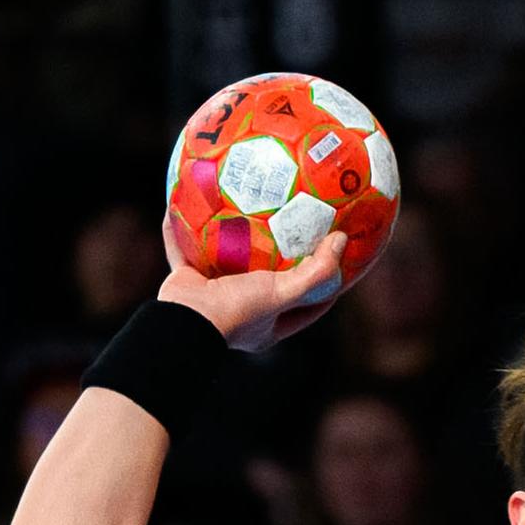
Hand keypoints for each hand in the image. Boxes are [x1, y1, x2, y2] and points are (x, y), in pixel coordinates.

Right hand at [155, 215, 349, 354]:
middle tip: (293, 220)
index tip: (337, 253)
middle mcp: (242, 310)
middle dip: (278, 251)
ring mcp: (212, 295)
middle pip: (267, 276)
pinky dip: (185, 228)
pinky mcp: (186, 280)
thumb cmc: (236, 311)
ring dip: (233, 235)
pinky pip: (186, 248)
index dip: (327, 280)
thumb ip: (315, 272)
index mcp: (268, 323)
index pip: (309, 302)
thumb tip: (341, 241)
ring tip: (244, 205)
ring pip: (225, 259)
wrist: (183, 320)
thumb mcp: (283, 293)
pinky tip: (188, 200)